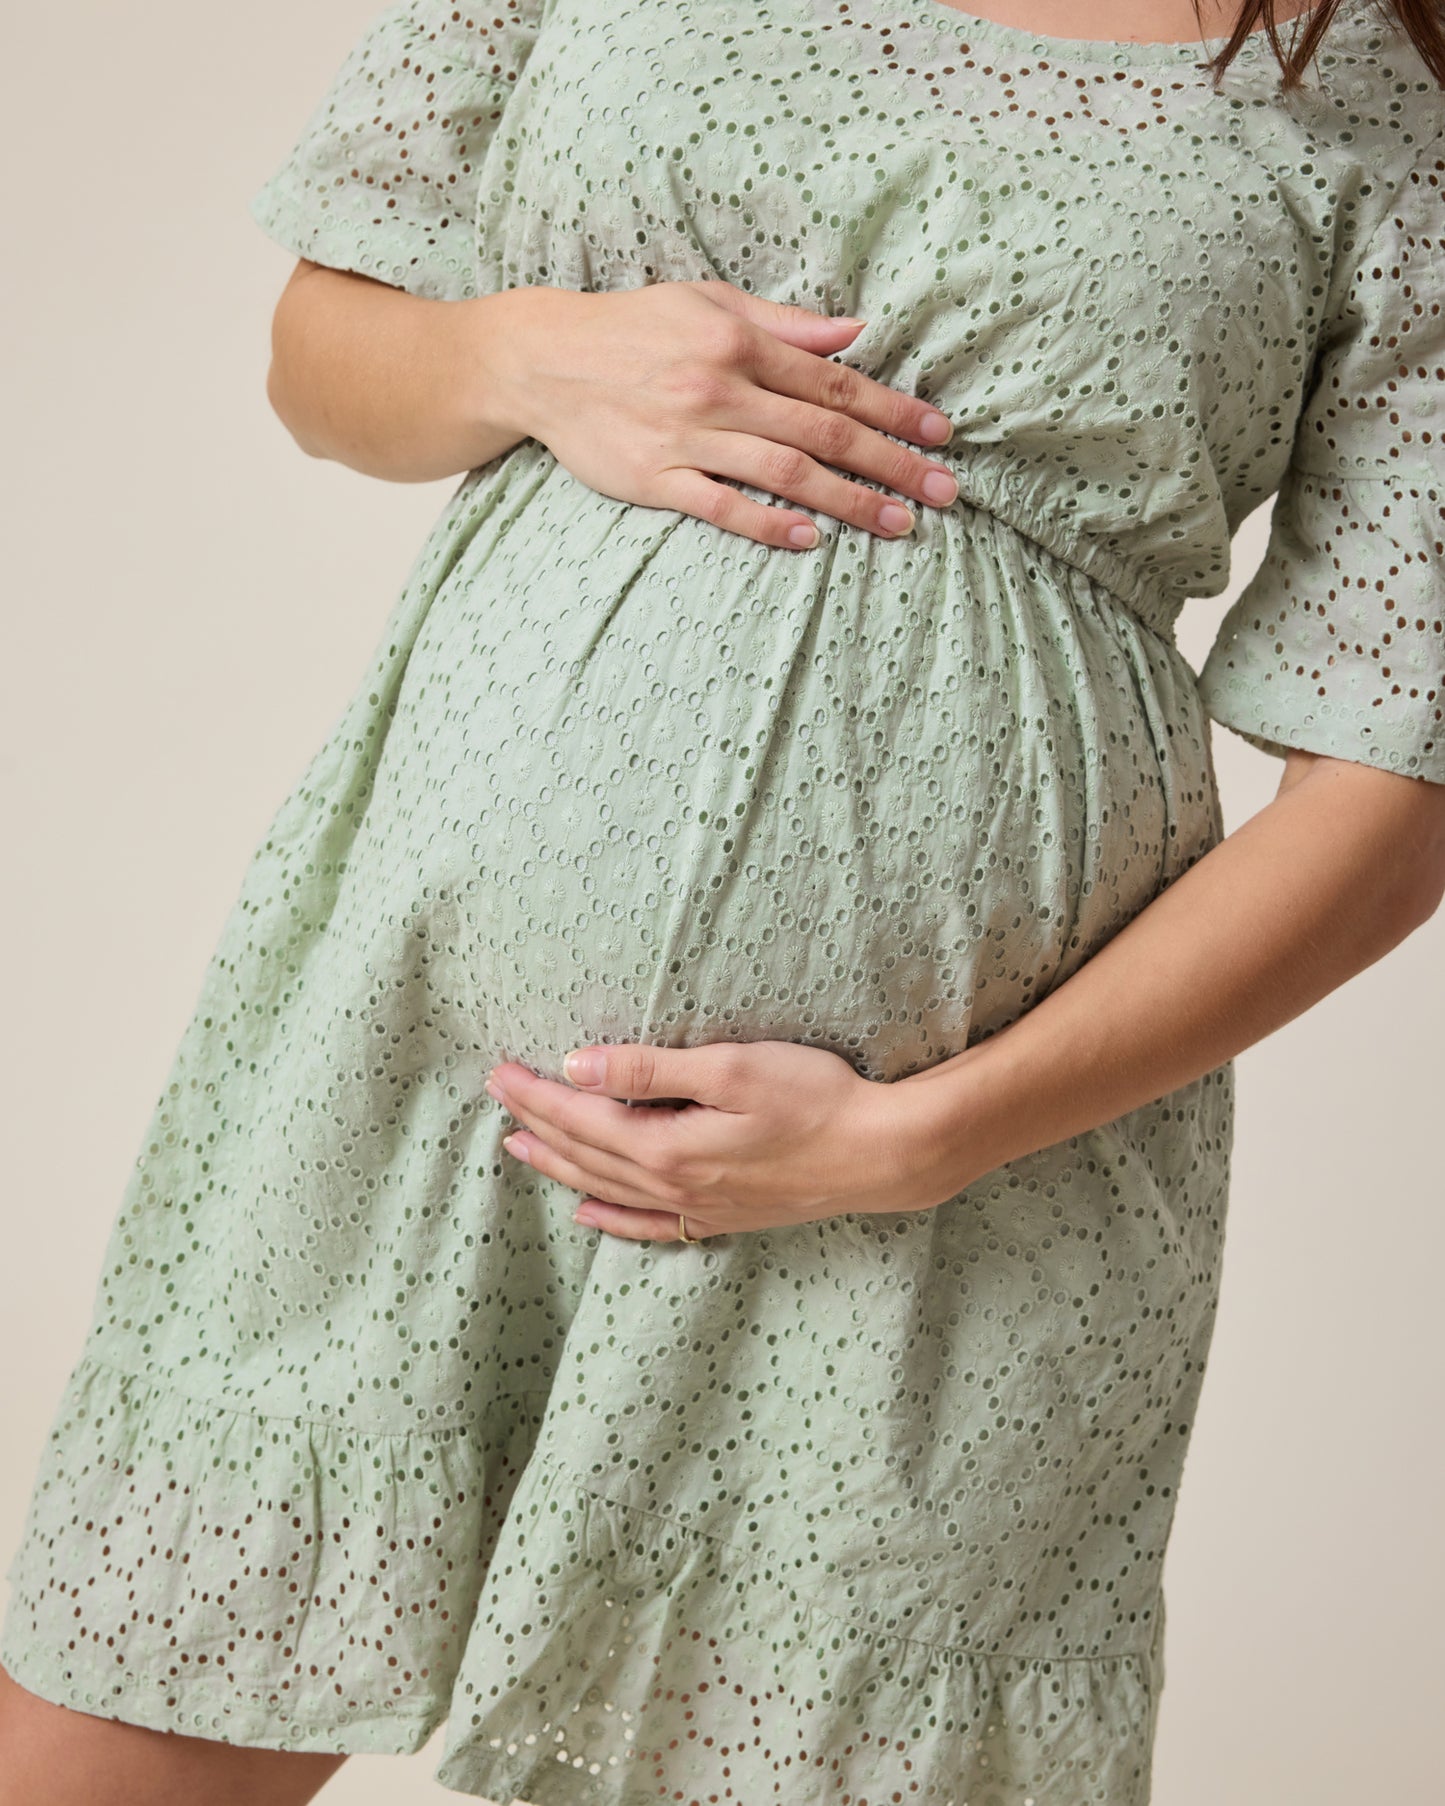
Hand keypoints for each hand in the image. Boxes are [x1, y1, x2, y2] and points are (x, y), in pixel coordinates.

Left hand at [483, 1039, 963, 1240]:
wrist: (880, 1154)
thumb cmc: (814, 1098)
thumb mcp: (731, 1067)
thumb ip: (649, 1067)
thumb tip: (578, 1067)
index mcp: (668, 1146)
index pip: (582, 1119)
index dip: (537, 1096)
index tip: (499, 1072)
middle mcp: (673, 1185)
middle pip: (585, 1155)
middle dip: (537, 1125)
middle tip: (498, 1097)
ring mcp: (698, 1206)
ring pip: (607, 1189)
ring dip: (560, 1167)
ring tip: (520, 1149)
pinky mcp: (723, 1215)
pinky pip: (649, 1225)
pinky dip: (611, 1218)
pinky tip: (589, 1212)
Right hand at [488, 278, 959, 549]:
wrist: (541, 360)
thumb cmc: (632, 327)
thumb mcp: (707, 301)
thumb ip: (784, 323)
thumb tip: (857, 333)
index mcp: (738, 341)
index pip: (834, 384)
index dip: (893, 411)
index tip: (939, 435)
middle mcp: (718, 388)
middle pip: (824, 433)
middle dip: (892, 463)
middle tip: (944, 492)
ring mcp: (687, 437)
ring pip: (785, 473)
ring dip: (849, 501)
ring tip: (899, 523)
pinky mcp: (655, 479)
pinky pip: (722, 506)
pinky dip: (769, 524)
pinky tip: (812, 539)